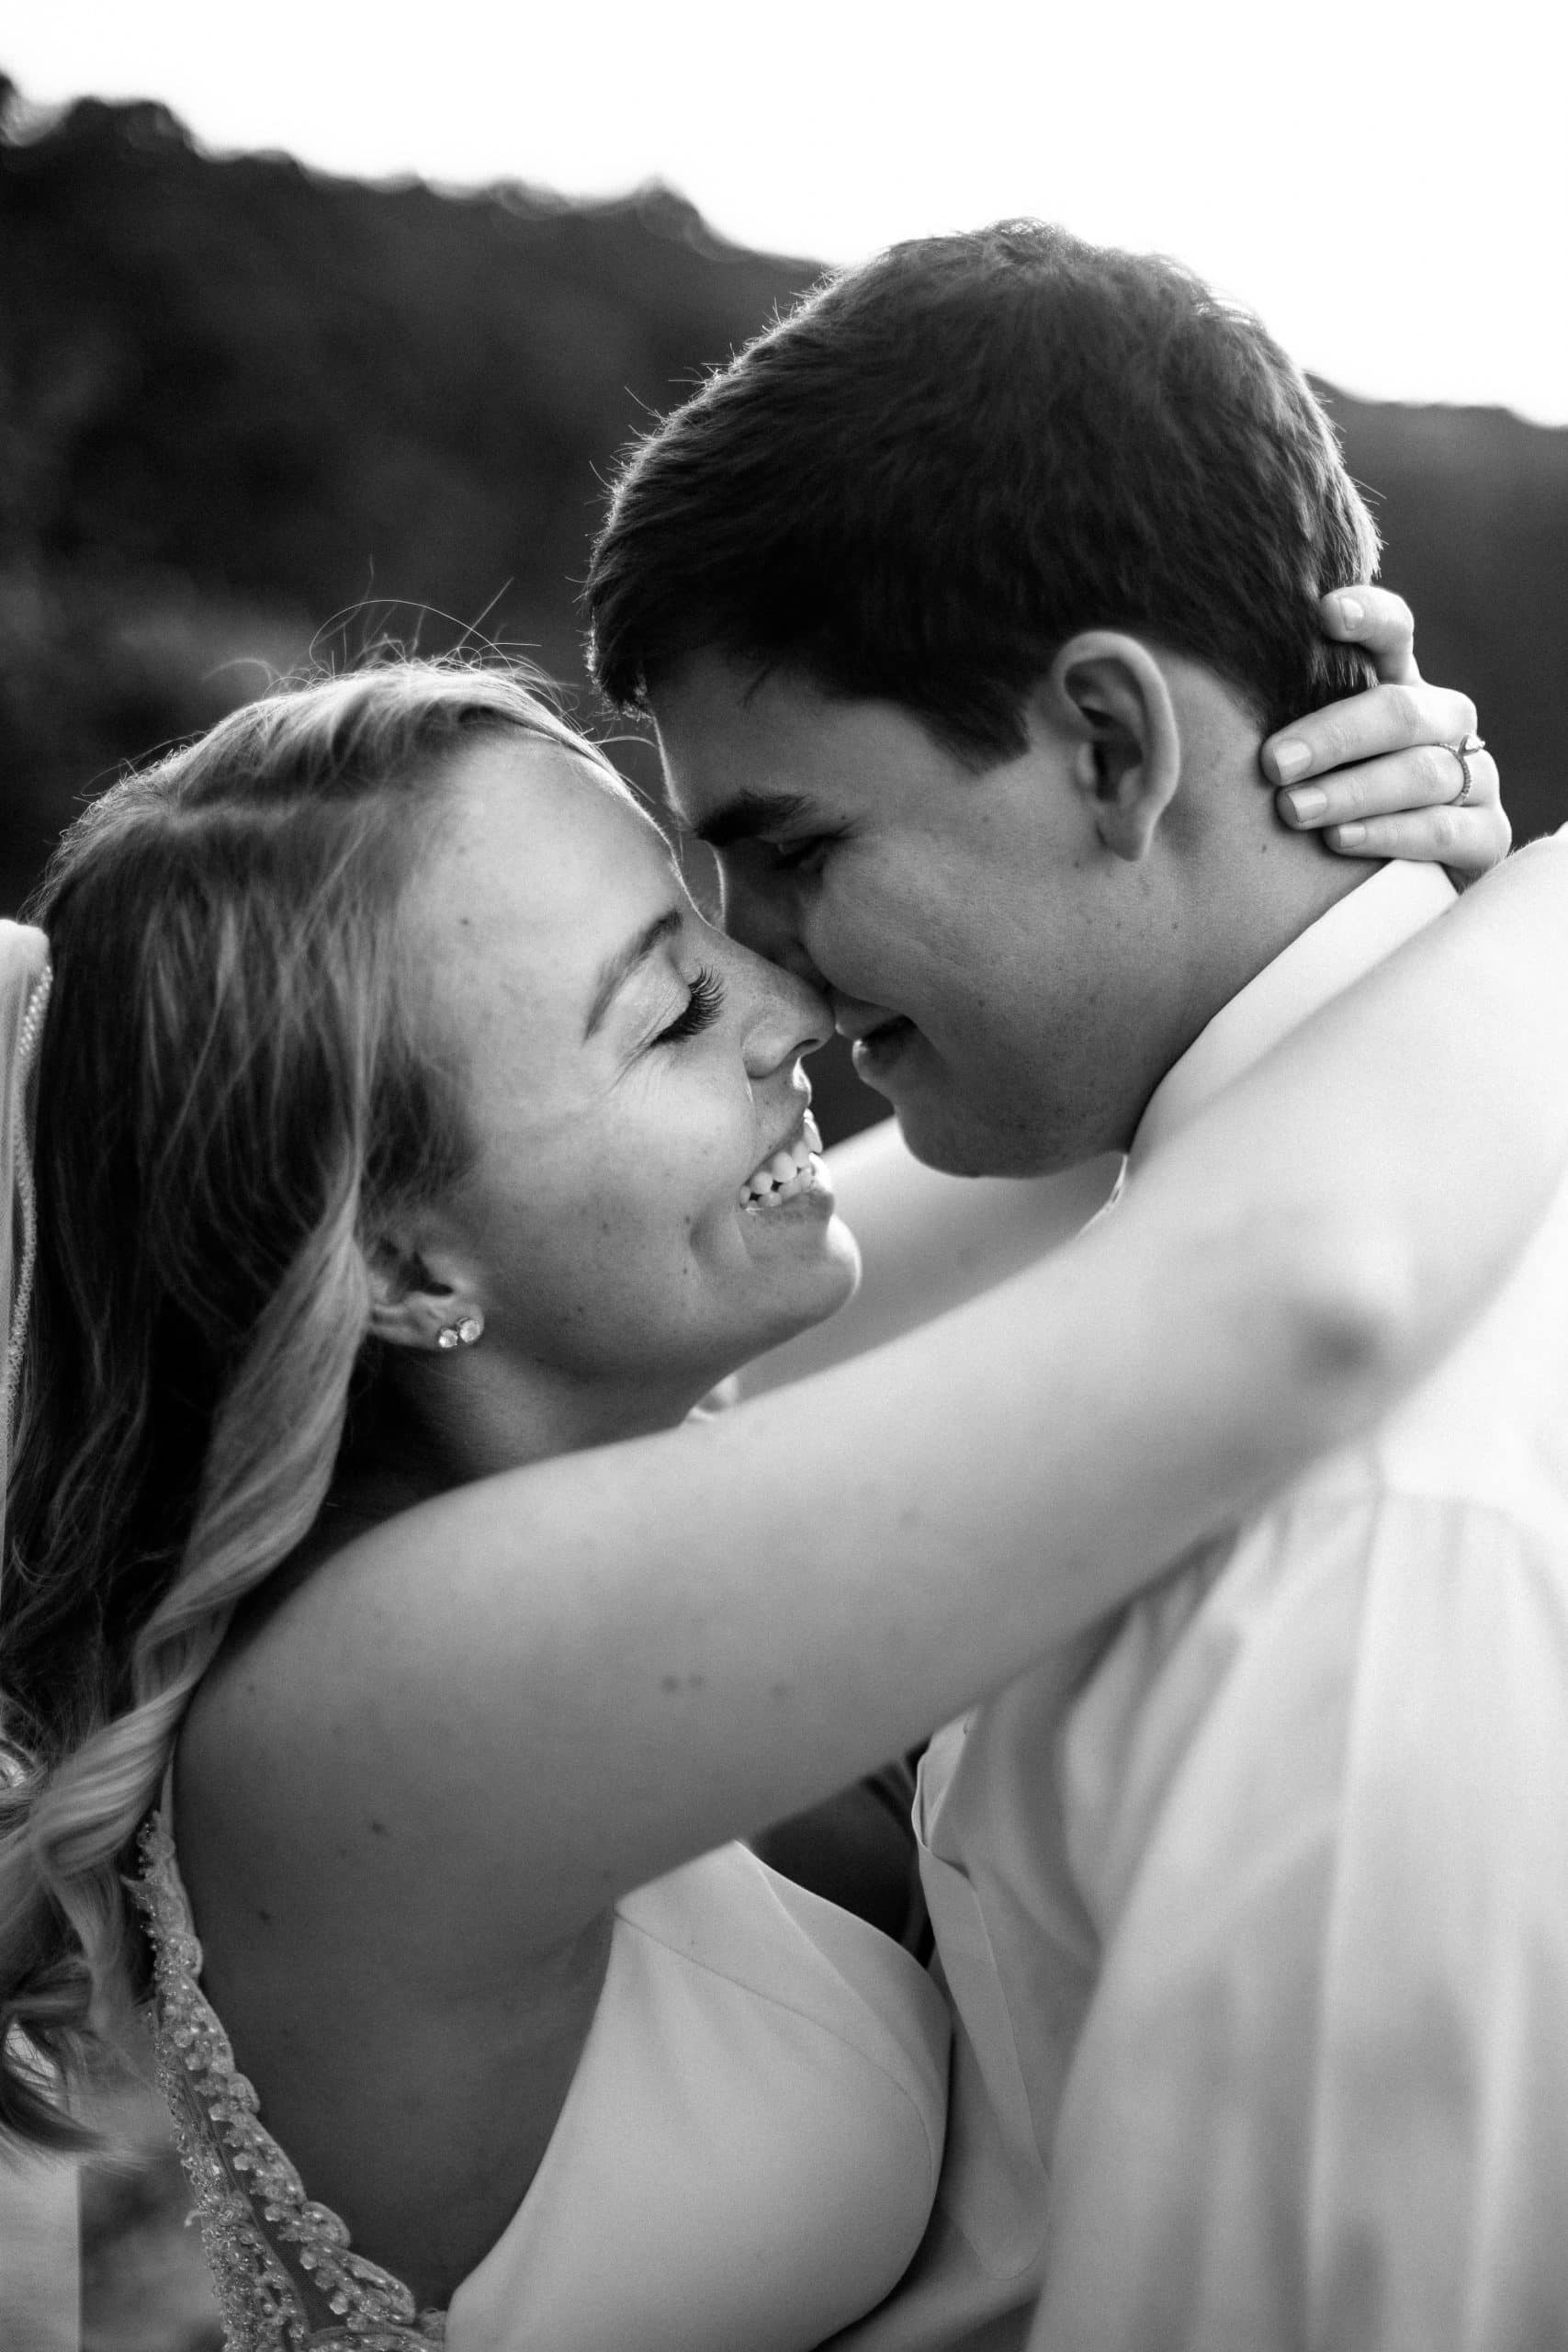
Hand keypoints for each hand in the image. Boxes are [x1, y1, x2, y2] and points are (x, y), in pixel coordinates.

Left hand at [1261, 588, 1508, 881]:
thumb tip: (1172, 694)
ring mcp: (1475, 775)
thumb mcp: (1300, 755)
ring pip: (1422, 772)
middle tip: (1274, 763)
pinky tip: (1340, 840)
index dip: (1368, 617)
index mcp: (1400, 683)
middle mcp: (1444, 720)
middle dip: (1334, 736)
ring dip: (1352, 791)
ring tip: (1294, 810)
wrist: (1395, 879)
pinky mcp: (1488, 833)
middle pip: (1400, 711)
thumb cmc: (1324, 800)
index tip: (1323, 614)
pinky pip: (1444, 829)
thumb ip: (1272, 721)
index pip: (1394, 632)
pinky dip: (1389, 834)